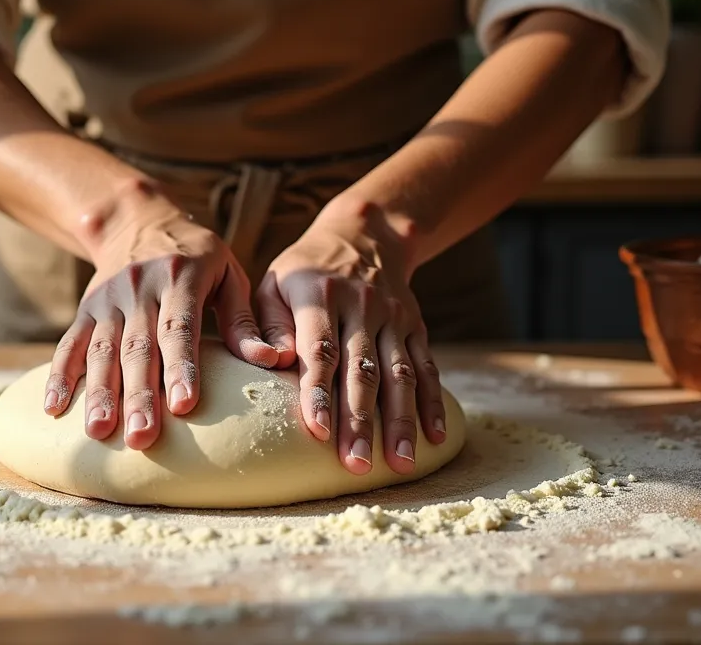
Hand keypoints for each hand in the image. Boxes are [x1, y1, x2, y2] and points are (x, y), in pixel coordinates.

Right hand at [42, 181, 279, 448]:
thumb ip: (245, 321)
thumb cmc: (198, 257)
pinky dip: (59, 376)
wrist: (137, 219)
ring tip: (99, 433)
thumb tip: (274, 361)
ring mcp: (108, 299)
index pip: (180, 327)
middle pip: (138, 347)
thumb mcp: (229, 274)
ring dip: (99, 393)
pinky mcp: (86, 309)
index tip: (184, 406)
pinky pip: (69, 344)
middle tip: (142, 438)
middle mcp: (140, 288)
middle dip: (139, 395)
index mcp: (182, 277)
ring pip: (101, 350)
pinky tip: (54, 409)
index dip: (182, 366)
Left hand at [255, 215, 446, 474]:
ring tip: (399, 462)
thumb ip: (266, 324)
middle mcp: (361, 305)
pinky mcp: (415, 326)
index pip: (320, 349)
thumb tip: (270, 363)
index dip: (318, 390)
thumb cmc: (303, 274)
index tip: (317, 430)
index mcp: (318, 294)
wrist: (364, 235)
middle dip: (360, 420)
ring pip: (399, 373)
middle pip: (362, 369)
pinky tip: (435, 438)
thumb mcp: (273, 283)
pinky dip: (432, 403)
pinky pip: (427, 367)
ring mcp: (393, 316)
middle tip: (355, 465)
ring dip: (400, 420)